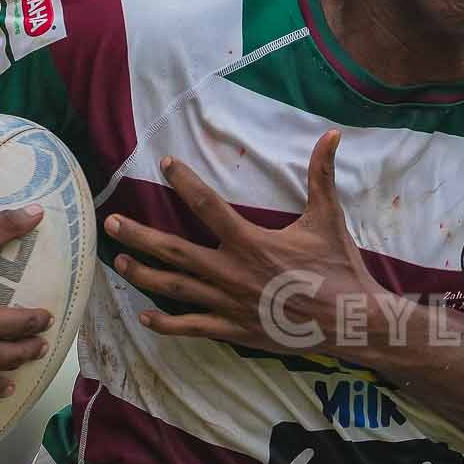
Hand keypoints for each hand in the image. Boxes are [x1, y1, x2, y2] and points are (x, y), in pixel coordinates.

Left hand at [104, 133, 406, 353]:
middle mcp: (232, 272)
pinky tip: (145, 316)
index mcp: (250, 242)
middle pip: (174, 250)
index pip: (207, 205)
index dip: (184, 182)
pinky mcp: (234, 329)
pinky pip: (191, 327)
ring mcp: (229, 303)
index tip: (167, 164)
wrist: (351, 321)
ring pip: (175, 287)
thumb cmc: (339, 268)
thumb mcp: (328, 218)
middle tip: (111, 222)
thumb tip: (331, 134)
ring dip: (143, 273)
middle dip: (139, 235)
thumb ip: (322, 176)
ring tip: (119, 261)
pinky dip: (166, 323)